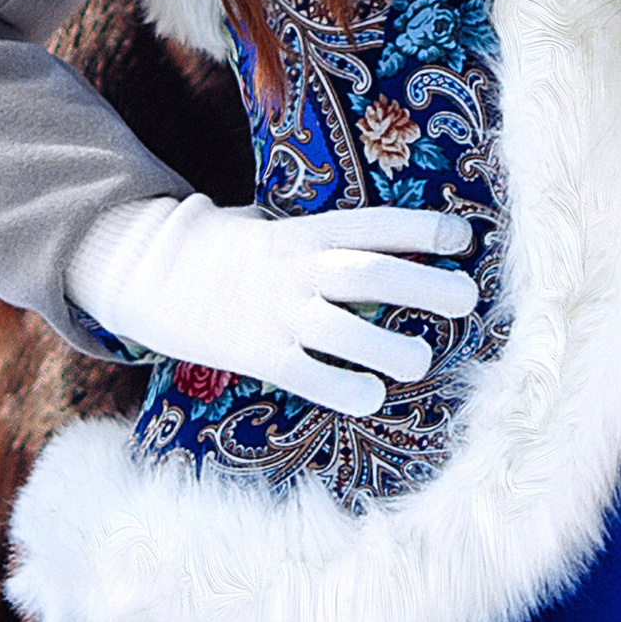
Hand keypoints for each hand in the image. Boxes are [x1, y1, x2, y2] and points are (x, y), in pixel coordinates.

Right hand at [64, 193, 477, 414]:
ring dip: (389, 347)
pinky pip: (307, 374)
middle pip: (369, 273)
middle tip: (467, 298)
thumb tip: (383, 244)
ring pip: (343, 330)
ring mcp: (277, 312)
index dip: (419, 230)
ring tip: (421, 359)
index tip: (463, 237)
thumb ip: (320, 238)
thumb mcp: (274, 226)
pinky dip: (342, 387)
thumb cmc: (229, 249)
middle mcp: (296, 269)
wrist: (153, 271)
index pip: (372, 225)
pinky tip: (370, 396)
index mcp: (304, 232)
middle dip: (423, 285)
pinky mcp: (257, 352)